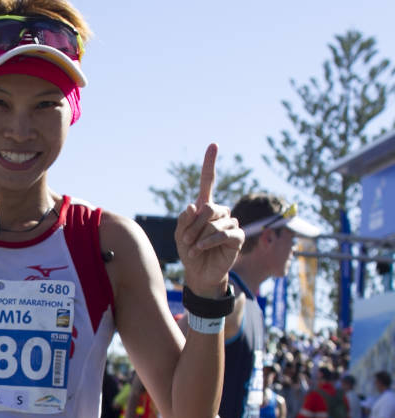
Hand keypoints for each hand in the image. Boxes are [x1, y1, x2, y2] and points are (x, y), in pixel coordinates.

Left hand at [175, 144, 242, 296]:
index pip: (208, 182)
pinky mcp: (237, 238)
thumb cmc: (190, 252)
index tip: (213, 145)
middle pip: (208, 207)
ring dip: (200, 236)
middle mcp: (219, 212)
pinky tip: (202, 249)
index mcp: (205, 207)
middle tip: (186, 240)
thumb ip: (184, 221)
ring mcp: (230, 224)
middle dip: (194, 225)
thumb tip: (193, 206)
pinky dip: (210, 241)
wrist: (199, 273)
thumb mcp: (180, 236)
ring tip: (193, 248)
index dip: (210, 164)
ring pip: (215, 222)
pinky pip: (225, 234)